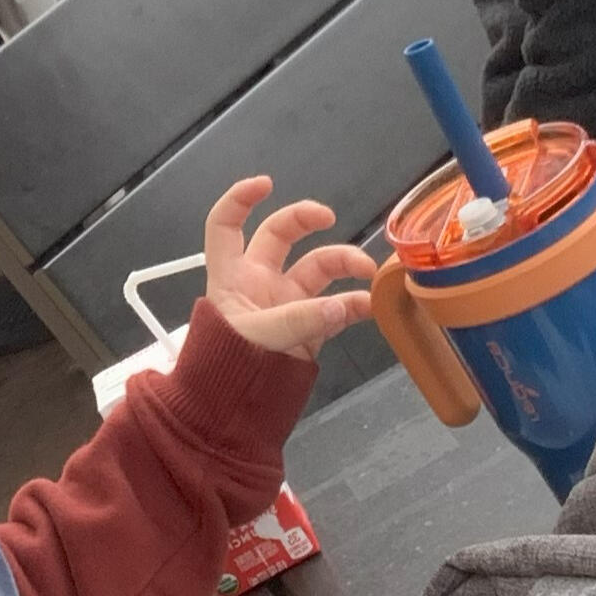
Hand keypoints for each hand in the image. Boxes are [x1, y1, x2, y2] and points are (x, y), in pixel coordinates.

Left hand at [200, 178, 375, 362]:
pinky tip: (370, 305)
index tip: (266, 183)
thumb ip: (301, 319)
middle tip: (329, 217)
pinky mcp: (308, 326)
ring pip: (316, 268)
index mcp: (231, 276)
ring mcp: (285, 302)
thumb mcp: (256, 338)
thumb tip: (346, 303)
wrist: (233, 412)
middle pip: (280, 235)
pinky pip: (336, 306)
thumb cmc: (226, 368)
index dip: (239, 200)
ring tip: (367, 271)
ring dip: (342, 263)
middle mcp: (257, 281)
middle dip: (305, 219)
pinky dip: (354, 304)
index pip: (225, 226)